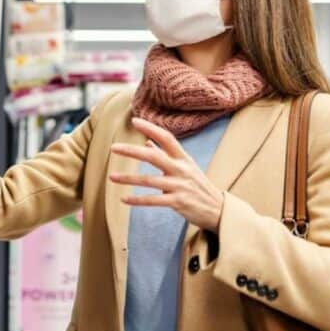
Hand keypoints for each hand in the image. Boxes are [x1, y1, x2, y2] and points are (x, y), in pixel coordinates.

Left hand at [110, 118, 224, 231]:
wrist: (218, 210)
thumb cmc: (198, 186)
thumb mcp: (186, 167)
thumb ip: (166, 155)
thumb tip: (147, 143)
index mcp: (183, 158)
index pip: (167, 138)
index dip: (151, 128)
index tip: (134, 121)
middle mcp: (182, 169)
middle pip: (153, 157)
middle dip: (132, 151)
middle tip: (113, 148)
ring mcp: (180, 186)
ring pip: (149, 181)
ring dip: (129, 179)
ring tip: (111, 177)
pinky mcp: (178, 202)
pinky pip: (153, 200)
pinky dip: (137, 200)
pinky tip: (124, 199)